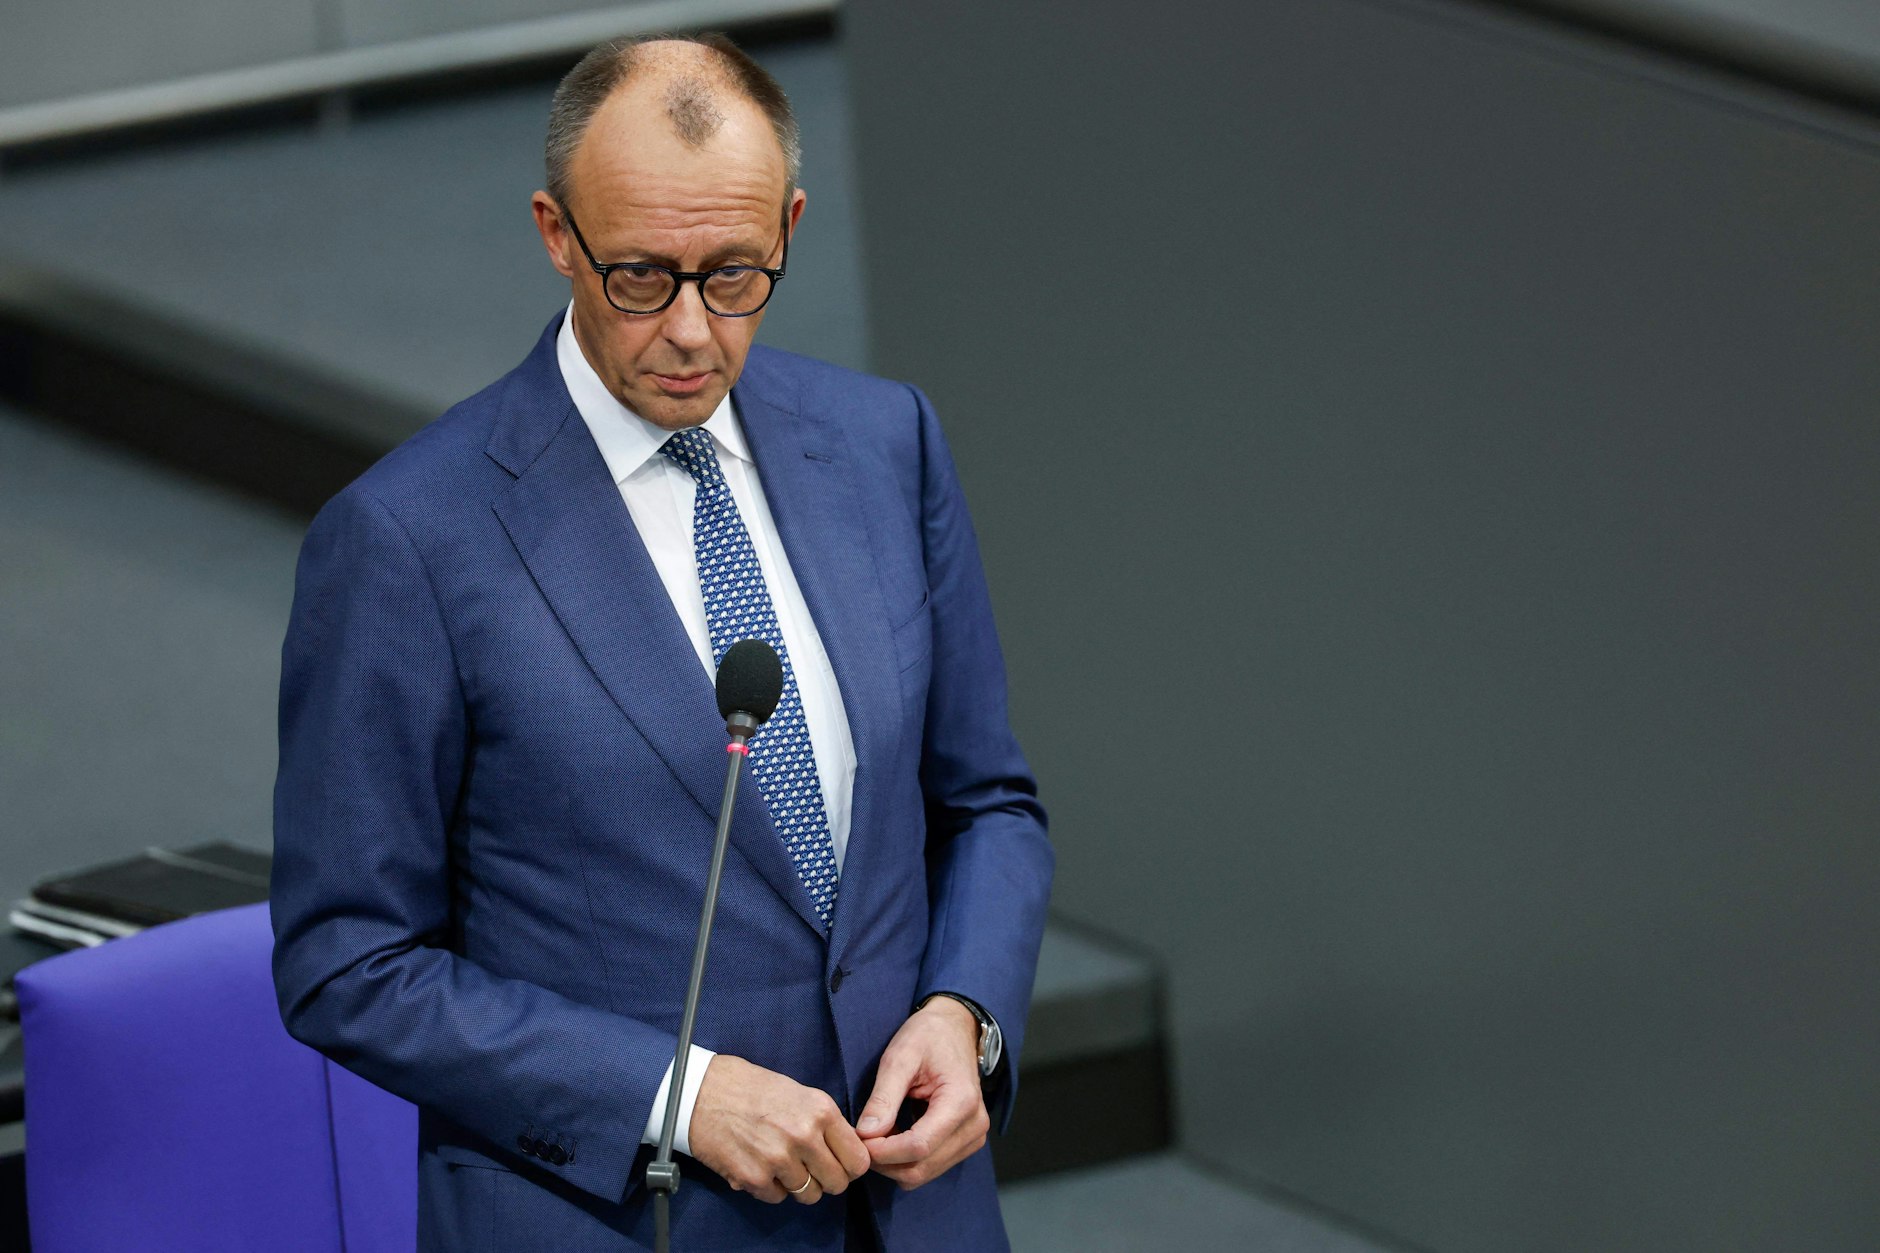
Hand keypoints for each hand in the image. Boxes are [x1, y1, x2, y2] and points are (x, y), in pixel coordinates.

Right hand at [687, 1055, 870, 1203]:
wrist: (703, 1091)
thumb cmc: (751, 1089)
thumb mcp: (799, 1093)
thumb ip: (825, 1123)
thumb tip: (846, 1153)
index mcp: (821, 1111)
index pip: (858, 1159)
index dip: (850, 1166)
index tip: (840, 1165)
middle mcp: (804, 1136)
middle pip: (837, 1183)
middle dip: (826, 1180)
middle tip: (811, 1169)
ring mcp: (779, 1159)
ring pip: (809, 1195)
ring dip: (798, 1185)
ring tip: (780, 1164)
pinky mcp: (754, 1177)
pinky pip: (777, 1198)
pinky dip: (770, 1188)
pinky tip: (759, 1165)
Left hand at [855, 997, 989, 1189]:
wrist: (955, 1029)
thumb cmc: (928, 1037)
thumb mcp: (900, 1057)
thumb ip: (883, 1097)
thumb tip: (866, 1134)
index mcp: (961, 1101)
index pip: (918, 1146)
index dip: (883, 1151)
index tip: (858, 1139)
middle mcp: (974, 1126)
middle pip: (921, 1167)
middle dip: (885, 1161)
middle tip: (862, 1138)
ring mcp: (973, 1138)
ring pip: (924, 1173)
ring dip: (894, 1162)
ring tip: (878, 1133)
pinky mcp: (967, 1144)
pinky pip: (931, 1167)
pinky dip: (907, 1159)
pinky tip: (895, 1134)